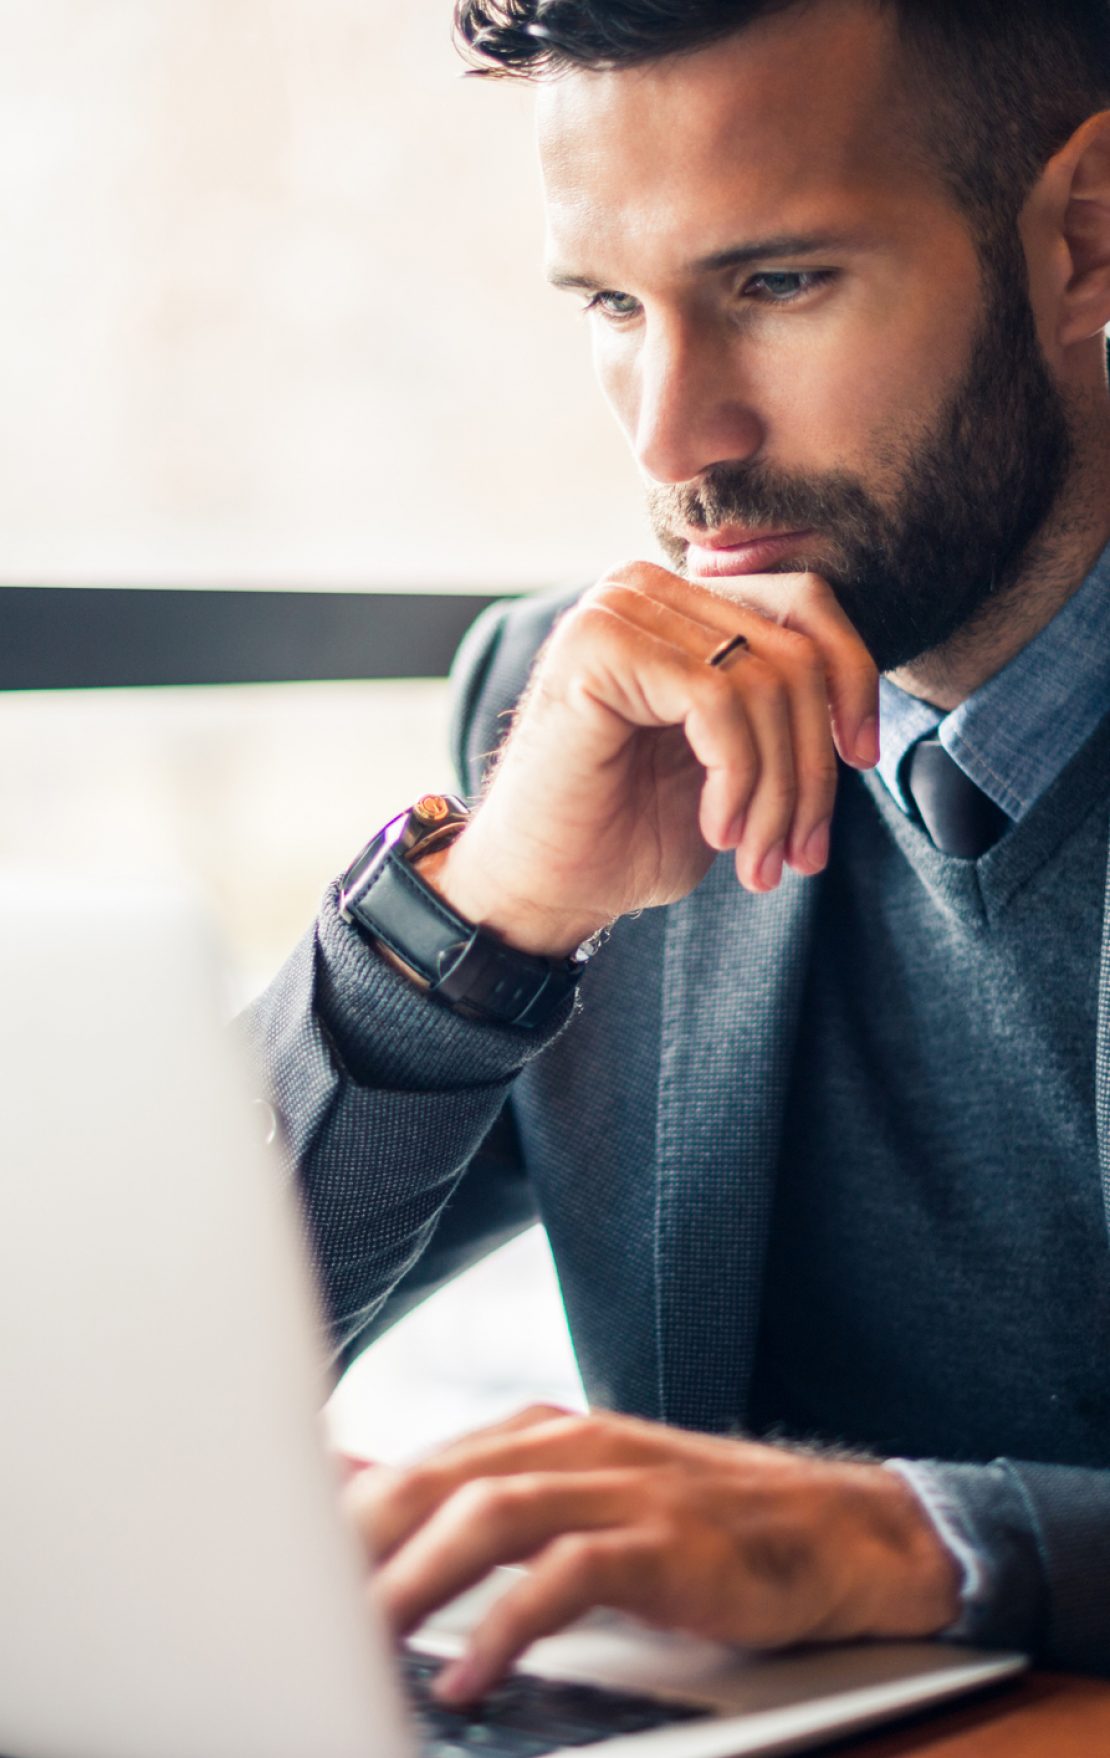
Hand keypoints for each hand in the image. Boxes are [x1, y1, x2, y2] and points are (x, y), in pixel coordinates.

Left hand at [343, 1405, 959, 1704]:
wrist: (834, 1525)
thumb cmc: (694, 1522)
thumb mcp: (578, 1494)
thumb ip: (477, 1495)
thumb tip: (362, 1494)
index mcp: (540, 1433)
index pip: (414, 1463)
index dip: (337, 1510)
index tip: (268, 1554)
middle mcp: (571, 1445)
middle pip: (436, 1479)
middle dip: (354, 1542)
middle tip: (287, 1606)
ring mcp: (620, 1488)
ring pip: (489, 1514)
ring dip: (414, 1579)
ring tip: (354, 1640)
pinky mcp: (665, 1542)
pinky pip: (567, 1577)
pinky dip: (508, 1624)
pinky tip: (468, 1674)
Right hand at [429, 563, 878, 956]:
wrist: (538, 889)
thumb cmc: (627, 835)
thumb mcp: (731, 766)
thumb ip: (781, 713)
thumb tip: (865, 711)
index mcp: (680, 605)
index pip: (806, 605)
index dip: (853, 680)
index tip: (861, 761)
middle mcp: (646, 589)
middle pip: (794, 651)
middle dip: (813, 767)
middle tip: (801, 854)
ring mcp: (617, 608)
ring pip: (765, 682)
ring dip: (778, 792)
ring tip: (759, 861)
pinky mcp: (598, 645)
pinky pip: (719, 701)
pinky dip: (737, 780)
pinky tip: (716, 831)